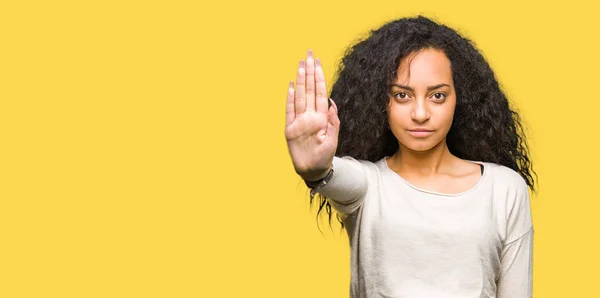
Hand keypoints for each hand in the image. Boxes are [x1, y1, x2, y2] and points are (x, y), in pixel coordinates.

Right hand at [285, 49, 339, 180]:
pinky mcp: (290, 129)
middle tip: (309, 54)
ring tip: (300, 64)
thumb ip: (333, 122)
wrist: (313, 170)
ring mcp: (299, 121)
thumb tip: (332, 103)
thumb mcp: (332, 141)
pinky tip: (291, 86)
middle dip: (310, 71)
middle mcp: (310, 116)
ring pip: (300, 96)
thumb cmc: (324, 156)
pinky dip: (290, 99)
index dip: (319, 77)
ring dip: (300, 80)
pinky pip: (289, 111)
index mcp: (321, 117)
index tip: (318, 62)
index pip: (320, 92)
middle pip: (309, 89)